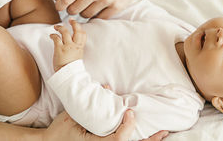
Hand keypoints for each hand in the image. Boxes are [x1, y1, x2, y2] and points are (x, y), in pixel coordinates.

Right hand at [42, 110, 168, 140]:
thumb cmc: (59, 132)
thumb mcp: (72, 117)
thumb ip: (90, 104)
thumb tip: (108, 87)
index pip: (118, 140)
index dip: (127, 126)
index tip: (130, 112)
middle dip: (148, 139)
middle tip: (163, 131)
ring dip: (145, 140)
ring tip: (162, 134)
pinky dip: (135, 139)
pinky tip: (145, 136)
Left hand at [44, 0, 145, 18]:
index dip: (59, 4)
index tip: (60, 5)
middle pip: (73, 10)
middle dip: (71, 8)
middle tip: (75, 4)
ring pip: (85, 15)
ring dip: (84, 11)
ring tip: (88, 4)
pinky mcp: (116, 7)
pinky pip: (99, 18)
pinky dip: (96, 14)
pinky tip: (98, 7)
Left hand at [50, 20, 85, 71]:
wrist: (68, 75)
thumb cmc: (71, 68)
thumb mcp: (77, 57)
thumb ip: (76, 50)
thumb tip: (73, 45)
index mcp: (80, 48)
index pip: (83, 35)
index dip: (80, 28)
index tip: (76, 24)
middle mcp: (75, 46)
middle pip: (77, 30)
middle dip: (74, 23)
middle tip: (70, 20)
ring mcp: (67, 47)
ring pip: (65, 32)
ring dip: (60, 28)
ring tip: (56, 27)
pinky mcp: (59, 49)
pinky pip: (56, 38)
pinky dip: (53, 35)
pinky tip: (51, 35)